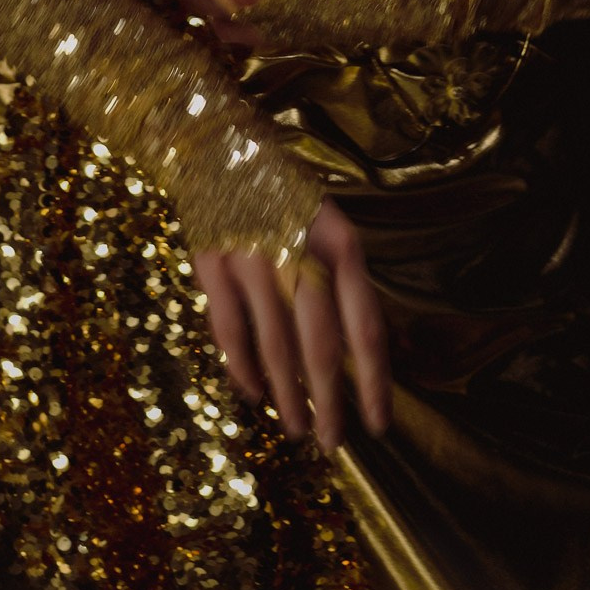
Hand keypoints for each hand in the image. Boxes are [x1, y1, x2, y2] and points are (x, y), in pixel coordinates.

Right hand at [194, 198, 391, 451]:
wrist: (220, 145)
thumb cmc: (286, 197)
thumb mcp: (330, 228)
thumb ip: (344, 284)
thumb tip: (363, 357)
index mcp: (341, 244)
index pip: (365, 325)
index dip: (372, 380)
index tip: (378, 424)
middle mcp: (300, 251)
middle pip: (320, 342)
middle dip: (329, 400)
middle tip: (333, 443)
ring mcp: (253, 257)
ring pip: (275, 343)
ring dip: (288, 394)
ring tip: (298, 430)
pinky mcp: (212, 262)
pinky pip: (230, 328)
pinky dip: (242, 366)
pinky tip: (255, 394)